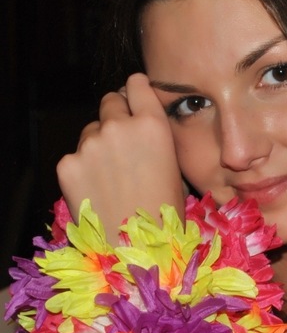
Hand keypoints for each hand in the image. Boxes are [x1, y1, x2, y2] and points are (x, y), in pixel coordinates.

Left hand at [57, 73, 184, 243]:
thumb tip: (143, 124)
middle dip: (116, 117)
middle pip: (110, 101)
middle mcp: (119, 126)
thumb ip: (155, 136)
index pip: (136, 84)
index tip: (134, 98)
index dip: (135, 90)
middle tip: (123, 144)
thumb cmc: (164, 212)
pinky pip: (76, 155)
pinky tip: (97, 189)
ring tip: (111, 175)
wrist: (135, 248)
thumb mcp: (173, 166)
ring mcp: (90, 144)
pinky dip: (83, 167)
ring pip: (91, 130)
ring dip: (99, 143)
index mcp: (152, 125)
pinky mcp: (67, 164)